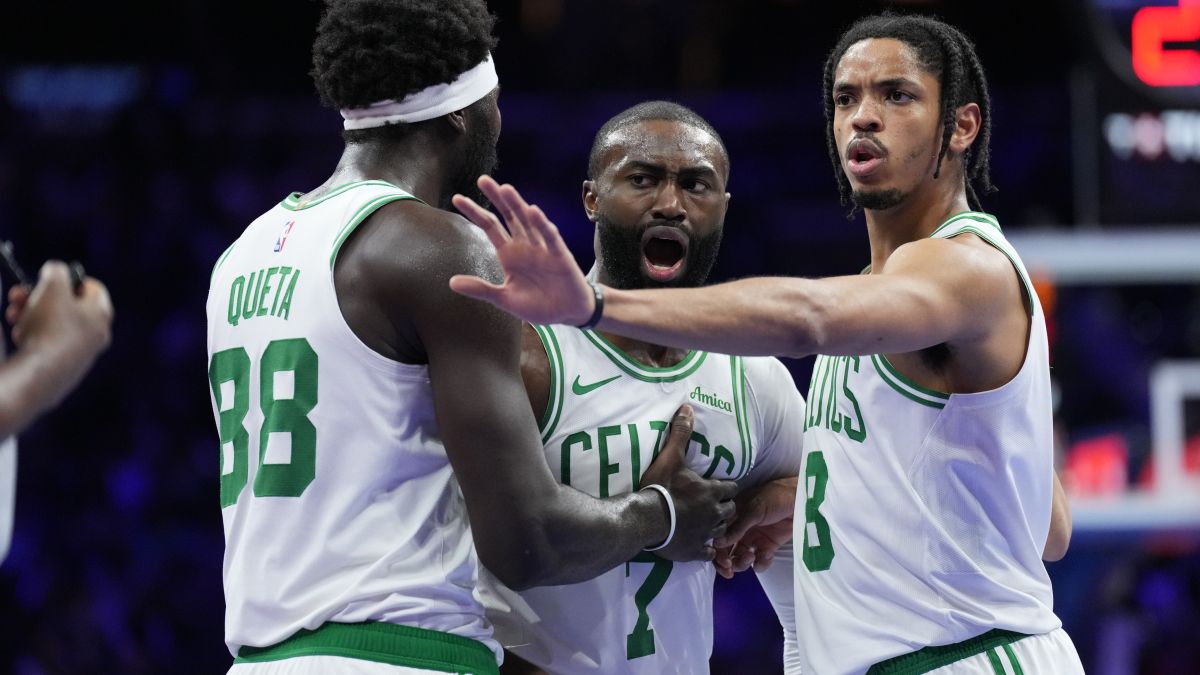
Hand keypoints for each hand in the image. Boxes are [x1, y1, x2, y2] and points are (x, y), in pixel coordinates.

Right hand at [11, 261, 112, 370]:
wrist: (38, 374)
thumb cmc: (50, 326)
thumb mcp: (53, 285)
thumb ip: (56, 270)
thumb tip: (56, 271)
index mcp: (101, 315)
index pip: (93, 288)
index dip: (71, 279)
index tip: (51, 278)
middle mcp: (96, 336)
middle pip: (68, 307)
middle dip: (40, 297)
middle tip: (20, 295)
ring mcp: (80, 355)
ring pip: (53, 325)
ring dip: (31, 315)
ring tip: (14, 315)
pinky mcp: (62, 369)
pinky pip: (46, 345)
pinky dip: (31, 336)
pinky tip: (20, 337)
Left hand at [449, 175, 596, 326]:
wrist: (567, 314)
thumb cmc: (537, 304)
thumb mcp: (504, 298)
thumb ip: (480, 289)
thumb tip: (451, 282)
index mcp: (509, 253)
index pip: (490, 226)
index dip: (474, 212)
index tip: (457, 198)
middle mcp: (524, 245)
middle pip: (508, 216)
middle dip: (496, 198)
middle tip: (483, 180)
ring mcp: (542, 248)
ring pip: (528, 221)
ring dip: (518, 205)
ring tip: (506, 189)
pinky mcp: (559, 255)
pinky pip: (550, 237)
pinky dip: (542, 225)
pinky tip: (533, 212)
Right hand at [638, 404, 737, 561]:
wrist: (646, 520)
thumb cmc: (660, 488)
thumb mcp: (671, 457)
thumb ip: (681, 433)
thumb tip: (687, 408)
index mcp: (711, 491)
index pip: (731, 488)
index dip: (727, 487)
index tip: (721, 486)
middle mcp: (714, 513)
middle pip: (731, 510)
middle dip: (725, 507)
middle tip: (714, 505)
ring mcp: (706, 534)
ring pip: (722, 531)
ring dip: (717, 527)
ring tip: (708, 525)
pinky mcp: (694, 551)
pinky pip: (709, 553)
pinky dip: (706, 550)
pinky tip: (700, 547)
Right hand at [713, 476, 796, 578]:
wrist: (799, 499)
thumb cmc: (774, 497)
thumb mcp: (753, 510)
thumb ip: (736, 528)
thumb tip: (717, 544)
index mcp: (732, 519)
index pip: (718, 539)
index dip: (717, 553)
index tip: (723, 561)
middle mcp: (740, 531)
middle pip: (726, 553)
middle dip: (727, 563)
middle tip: (731, 568)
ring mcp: (754, 540)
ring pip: (741, 559)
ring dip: (742, 563)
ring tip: (751, 557)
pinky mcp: (768, 547)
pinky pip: (760, 562)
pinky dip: (761, 563)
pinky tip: (767, 556)